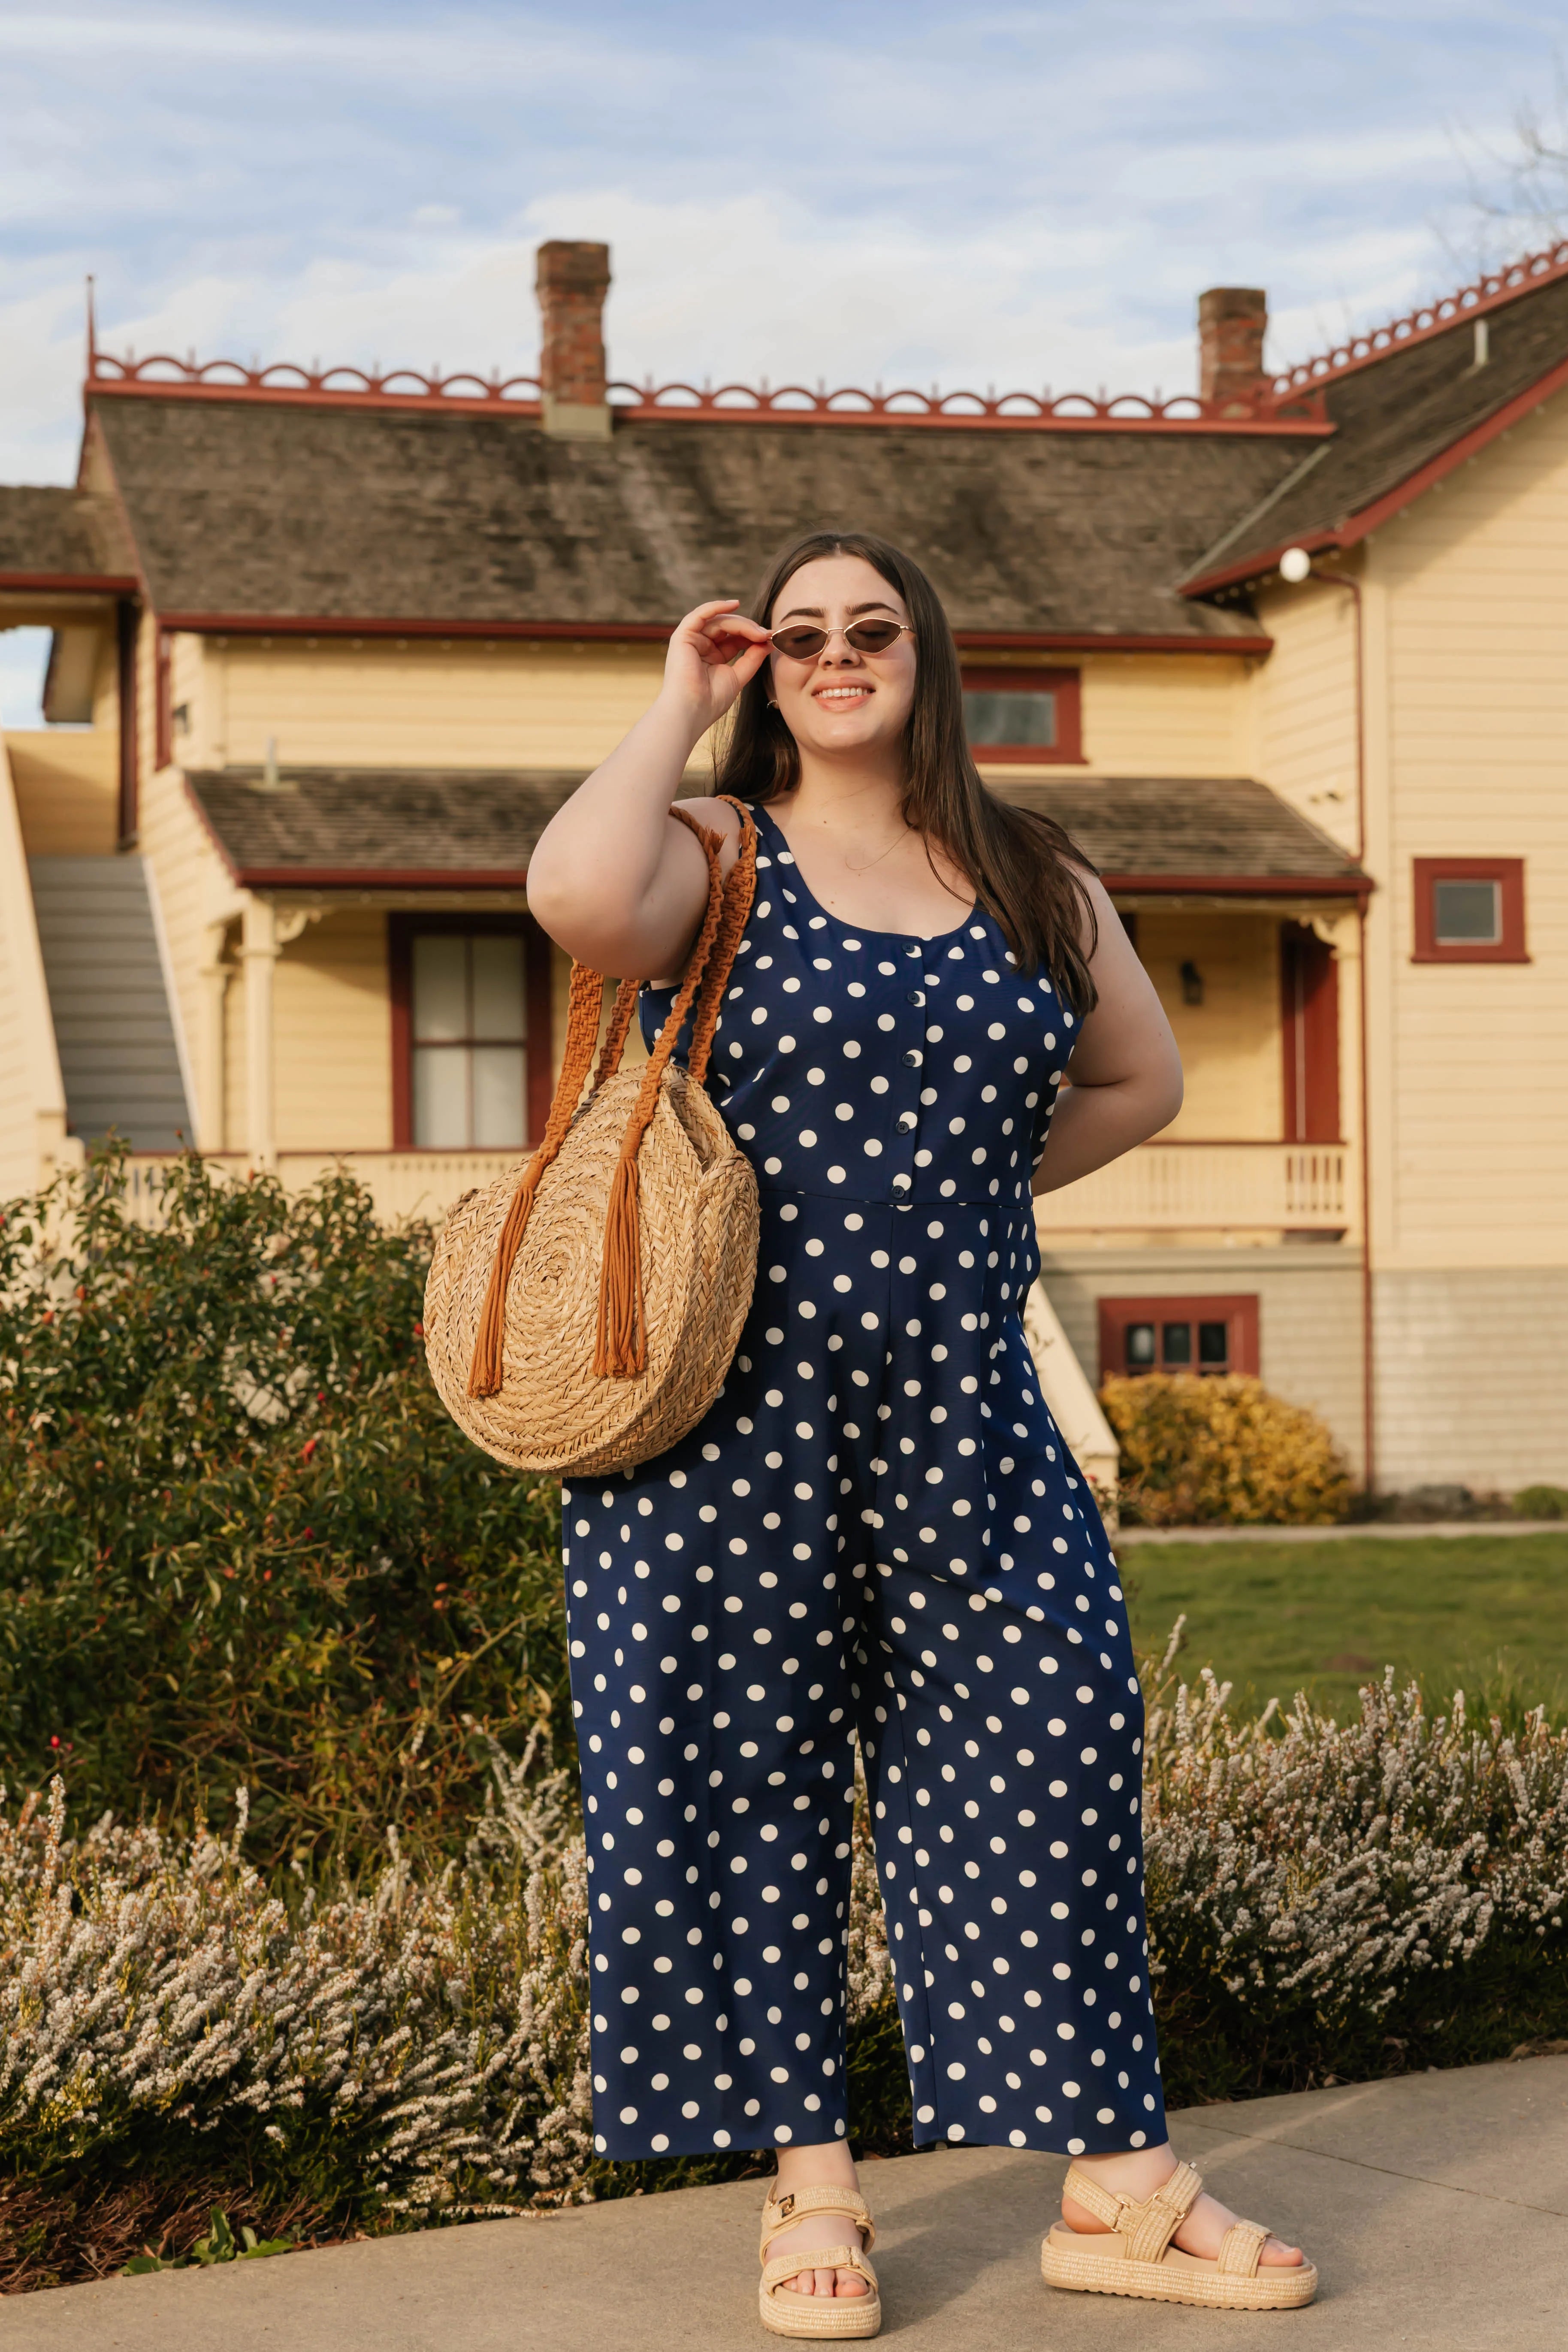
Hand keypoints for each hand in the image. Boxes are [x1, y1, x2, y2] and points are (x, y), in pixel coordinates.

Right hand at [660, 599, 770, 733]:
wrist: (692, 711)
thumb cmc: (711, 701)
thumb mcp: (738, 676)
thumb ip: (752, 657)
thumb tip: (768, 641)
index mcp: (712, 657)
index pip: (735, 638)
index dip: (752, 635)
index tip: (771, 638)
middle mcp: (701, 646)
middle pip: (728, 627)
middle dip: (749, 628)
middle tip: (766, 634)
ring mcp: (691, 640)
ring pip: (719, 621)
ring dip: (741, 623)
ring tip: (758, 632)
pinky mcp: (683, 636)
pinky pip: (700, 614)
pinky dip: (716, 606)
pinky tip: (734, 604)